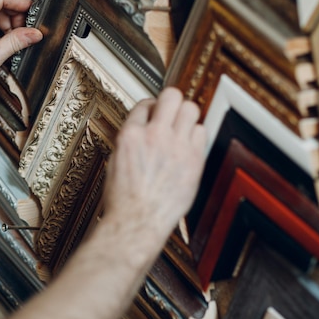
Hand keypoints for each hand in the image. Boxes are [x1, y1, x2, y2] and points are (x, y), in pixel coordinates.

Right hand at [102, 87, 207, 241]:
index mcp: (130, 135)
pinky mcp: (193, 159)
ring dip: (187, 115)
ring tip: (183, 125)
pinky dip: (196, 135)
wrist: (137, 222)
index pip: (145, 103)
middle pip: (172, 95)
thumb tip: (141, 130)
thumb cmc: (124, 200)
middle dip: (172, 100)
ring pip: (191, 108)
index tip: (155, 112)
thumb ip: (131, 141)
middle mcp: (154, 135)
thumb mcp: (116, 161)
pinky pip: (202, 131)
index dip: (151, 107)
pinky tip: (189, 144)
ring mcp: (175, 146)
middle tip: (172, 110)